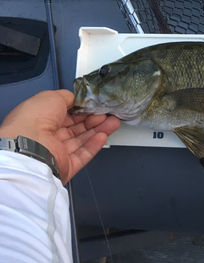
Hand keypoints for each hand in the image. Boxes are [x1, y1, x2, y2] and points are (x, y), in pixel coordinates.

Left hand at [0, 90, 120, 183]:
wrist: (31, 148)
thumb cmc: (35, 119)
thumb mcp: (52, 97)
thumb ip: (67, 97)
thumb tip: (77, 98)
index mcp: (41, 119)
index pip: (66, 114)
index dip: (82, 109)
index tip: (96, 104)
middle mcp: (48, 136)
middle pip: (76, 127)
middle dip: (93, 119)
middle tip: (107, 113)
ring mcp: (57, 152)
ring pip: (82, 140)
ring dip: (98, 130)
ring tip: (113, 122)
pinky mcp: (66, 165)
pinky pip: (83, 154)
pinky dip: (94, 145)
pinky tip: (104, 135)